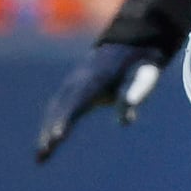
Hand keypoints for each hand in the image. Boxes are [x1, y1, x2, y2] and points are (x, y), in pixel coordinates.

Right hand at [34, 0, 190, 159]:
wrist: (134, 36)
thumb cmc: (144, 58)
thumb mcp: (148, 72)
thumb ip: (136, 92)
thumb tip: (126, 118)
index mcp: (98, 75)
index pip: (78, 102)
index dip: (66, 120)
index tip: (57, 137)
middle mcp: (82, 77)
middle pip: (62, 107)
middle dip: (50, 130)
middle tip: (44, 154)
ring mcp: (76, 79)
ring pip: (57, 106)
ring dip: (48, 129)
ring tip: (42, 155)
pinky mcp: (76, 83)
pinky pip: (60, 104)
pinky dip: (53, 121)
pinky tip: (49, 139)